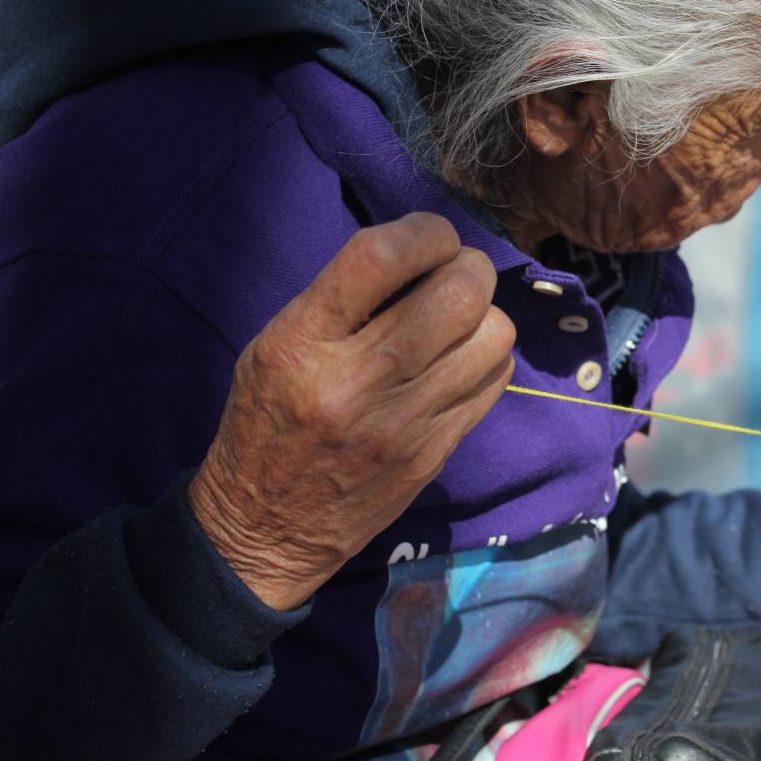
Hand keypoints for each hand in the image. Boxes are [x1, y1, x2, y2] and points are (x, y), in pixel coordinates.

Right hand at [189, 213, 514, 609]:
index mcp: (302, 344)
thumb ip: (339, 301)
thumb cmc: (266, 424)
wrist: (266, 529)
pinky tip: (461, 361)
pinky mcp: (437, 453)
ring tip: (458, 321)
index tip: (431, 236)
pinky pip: (494, 381)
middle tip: (456, 272)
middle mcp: (357, 381)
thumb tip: (419, 256)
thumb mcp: (273, 347)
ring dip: (485, 315)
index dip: (425, 231)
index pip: (380, 257)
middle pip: (459, 295)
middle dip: (470, 268)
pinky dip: (488, 358)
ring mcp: (406, 422)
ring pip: (492, 337)